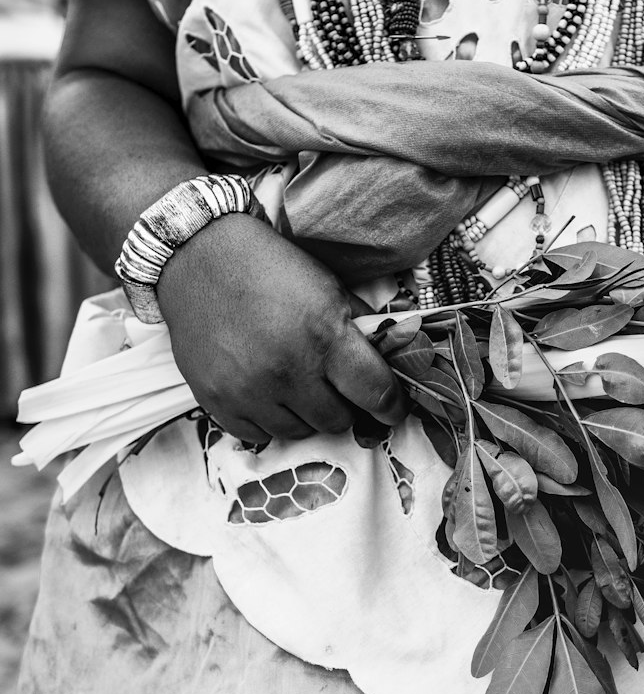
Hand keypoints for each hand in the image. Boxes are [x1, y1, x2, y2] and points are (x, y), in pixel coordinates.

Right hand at [158, 214, 405, 442]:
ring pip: (301, 433)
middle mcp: (289, 369)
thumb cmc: (269, 267)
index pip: (375, 392)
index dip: (391, 406)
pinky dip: (269, 420)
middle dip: (344, 404)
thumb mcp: (327, 285)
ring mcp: (250, 390)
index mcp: (324, 334)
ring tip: (296, 383)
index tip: (394, 410)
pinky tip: (267, 393)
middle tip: (334, 384)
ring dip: (306, 414)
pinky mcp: (218, 401)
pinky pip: (259, 435)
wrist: (199, 258)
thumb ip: (359, 327)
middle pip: (339, 420)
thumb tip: (387, 362)